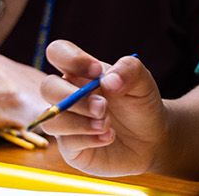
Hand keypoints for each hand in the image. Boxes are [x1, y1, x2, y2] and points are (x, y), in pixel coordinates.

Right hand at [39, 39, 166, 176]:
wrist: (151, 139)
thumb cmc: (141, 105)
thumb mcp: (143, 82)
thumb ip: (129, 71)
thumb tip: (107, 81)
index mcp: (80, 71)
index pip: (57, 52)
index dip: (71, 59)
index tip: (97, 72)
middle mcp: (68, 93)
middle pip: (48, 87)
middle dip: (74, 98)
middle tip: (103, 107)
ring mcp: (66, 120)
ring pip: (52, 119)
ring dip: (80, 123)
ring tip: (107, 125)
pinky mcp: (70, 146)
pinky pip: (66, 142)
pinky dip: (89, 139)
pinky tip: (108, 137)